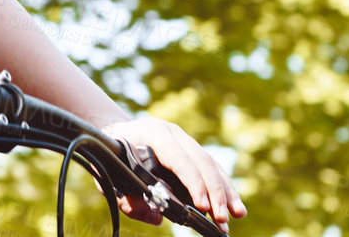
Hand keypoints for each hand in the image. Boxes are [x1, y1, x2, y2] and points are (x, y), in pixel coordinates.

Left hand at [99, 115, 245, 232]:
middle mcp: (175, 134)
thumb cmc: (110, 153)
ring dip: (226, 191)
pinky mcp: (191, 151)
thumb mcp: (110, 172)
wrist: (114, 129)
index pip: (179, 158)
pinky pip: (212, 168)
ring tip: (238, 215)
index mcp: (155, 133)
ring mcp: (185, 140)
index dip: (193, 182)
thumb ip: (128, 196)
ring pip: (212, 165)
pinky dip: (224, 188)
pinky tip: (234, 206)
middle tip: (222, 218)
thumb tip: (157, 217)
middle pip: (201, 161)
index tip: (202, 206)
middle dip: (215, 192)